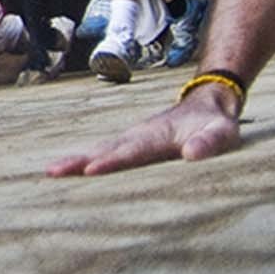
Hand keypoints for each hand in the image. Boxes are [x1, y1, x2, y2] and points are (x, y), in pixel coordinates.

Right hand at [45, 85, 240, 175]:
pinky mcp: (130, 142)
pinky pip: (103, 151)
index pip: (131, 151)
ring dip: (75, 160)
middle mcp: (138, 135)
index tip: (90, 170)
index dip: (111, 161)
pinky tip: (70, 167)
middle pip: (104, 149)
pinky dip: (84, 159)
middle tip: (53, 171)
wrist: (206, 102)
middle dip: (78, 160)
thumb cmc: (216, 123)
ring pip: (99, 149)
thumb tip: (190, 155)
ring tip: (51, 171)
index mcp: (158, 136)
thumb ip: (209, 142)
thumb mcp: (223, 133)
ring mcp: (131, 137)